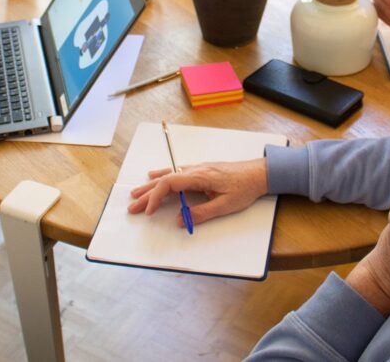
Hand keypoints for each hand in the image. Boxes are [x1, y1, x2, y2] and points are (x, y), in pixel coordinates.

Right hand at [128, 158, 266, 226]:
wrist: (258, 173)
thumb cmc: (244, 188)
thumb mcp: (226, 205)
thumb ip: (202, 213)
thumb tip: (180, 220)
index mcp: (199, 177)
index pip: (169, 184)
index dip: (156, 197)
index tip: (150, 211)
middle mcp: (194, 170)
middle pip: (164, 181)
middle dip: (147, 194)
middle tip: (132, 206)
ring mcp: (196, 169)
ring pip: (167, 176)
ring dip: (151, 186)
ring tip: (135, 193)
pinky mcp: (200, 171)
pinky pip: (175, 172)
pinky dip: (161, 176)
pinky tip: (154, 176)